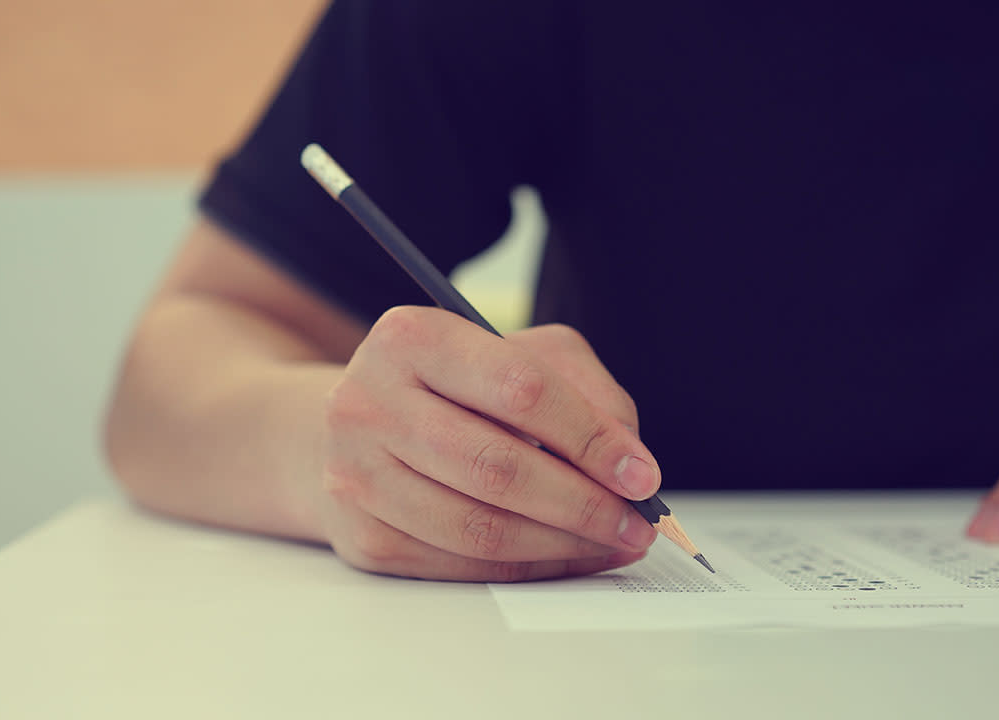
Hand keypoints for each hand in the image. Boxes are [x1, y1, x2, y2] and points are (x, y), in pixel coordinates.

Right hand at [313, 306, 659, 580]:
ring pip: (479, 527)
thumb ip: (585, 392)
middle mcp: (369, 403)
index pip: (520, 388)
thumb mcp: (524, 354)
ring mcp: (356, 474)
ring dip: (562, 545)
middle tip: (637, 524)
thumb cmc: (458, 385)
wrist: (362, 425)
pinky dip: (527, 569)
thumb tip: (630, 464)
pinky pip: (459, 566)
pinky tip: (566, 556)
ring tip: (612, 543)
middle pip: (498, 467)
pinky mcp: (361, 535)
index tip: (642, 476)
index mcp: (413, 338)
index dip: (590, 438)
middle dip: (584, 504)